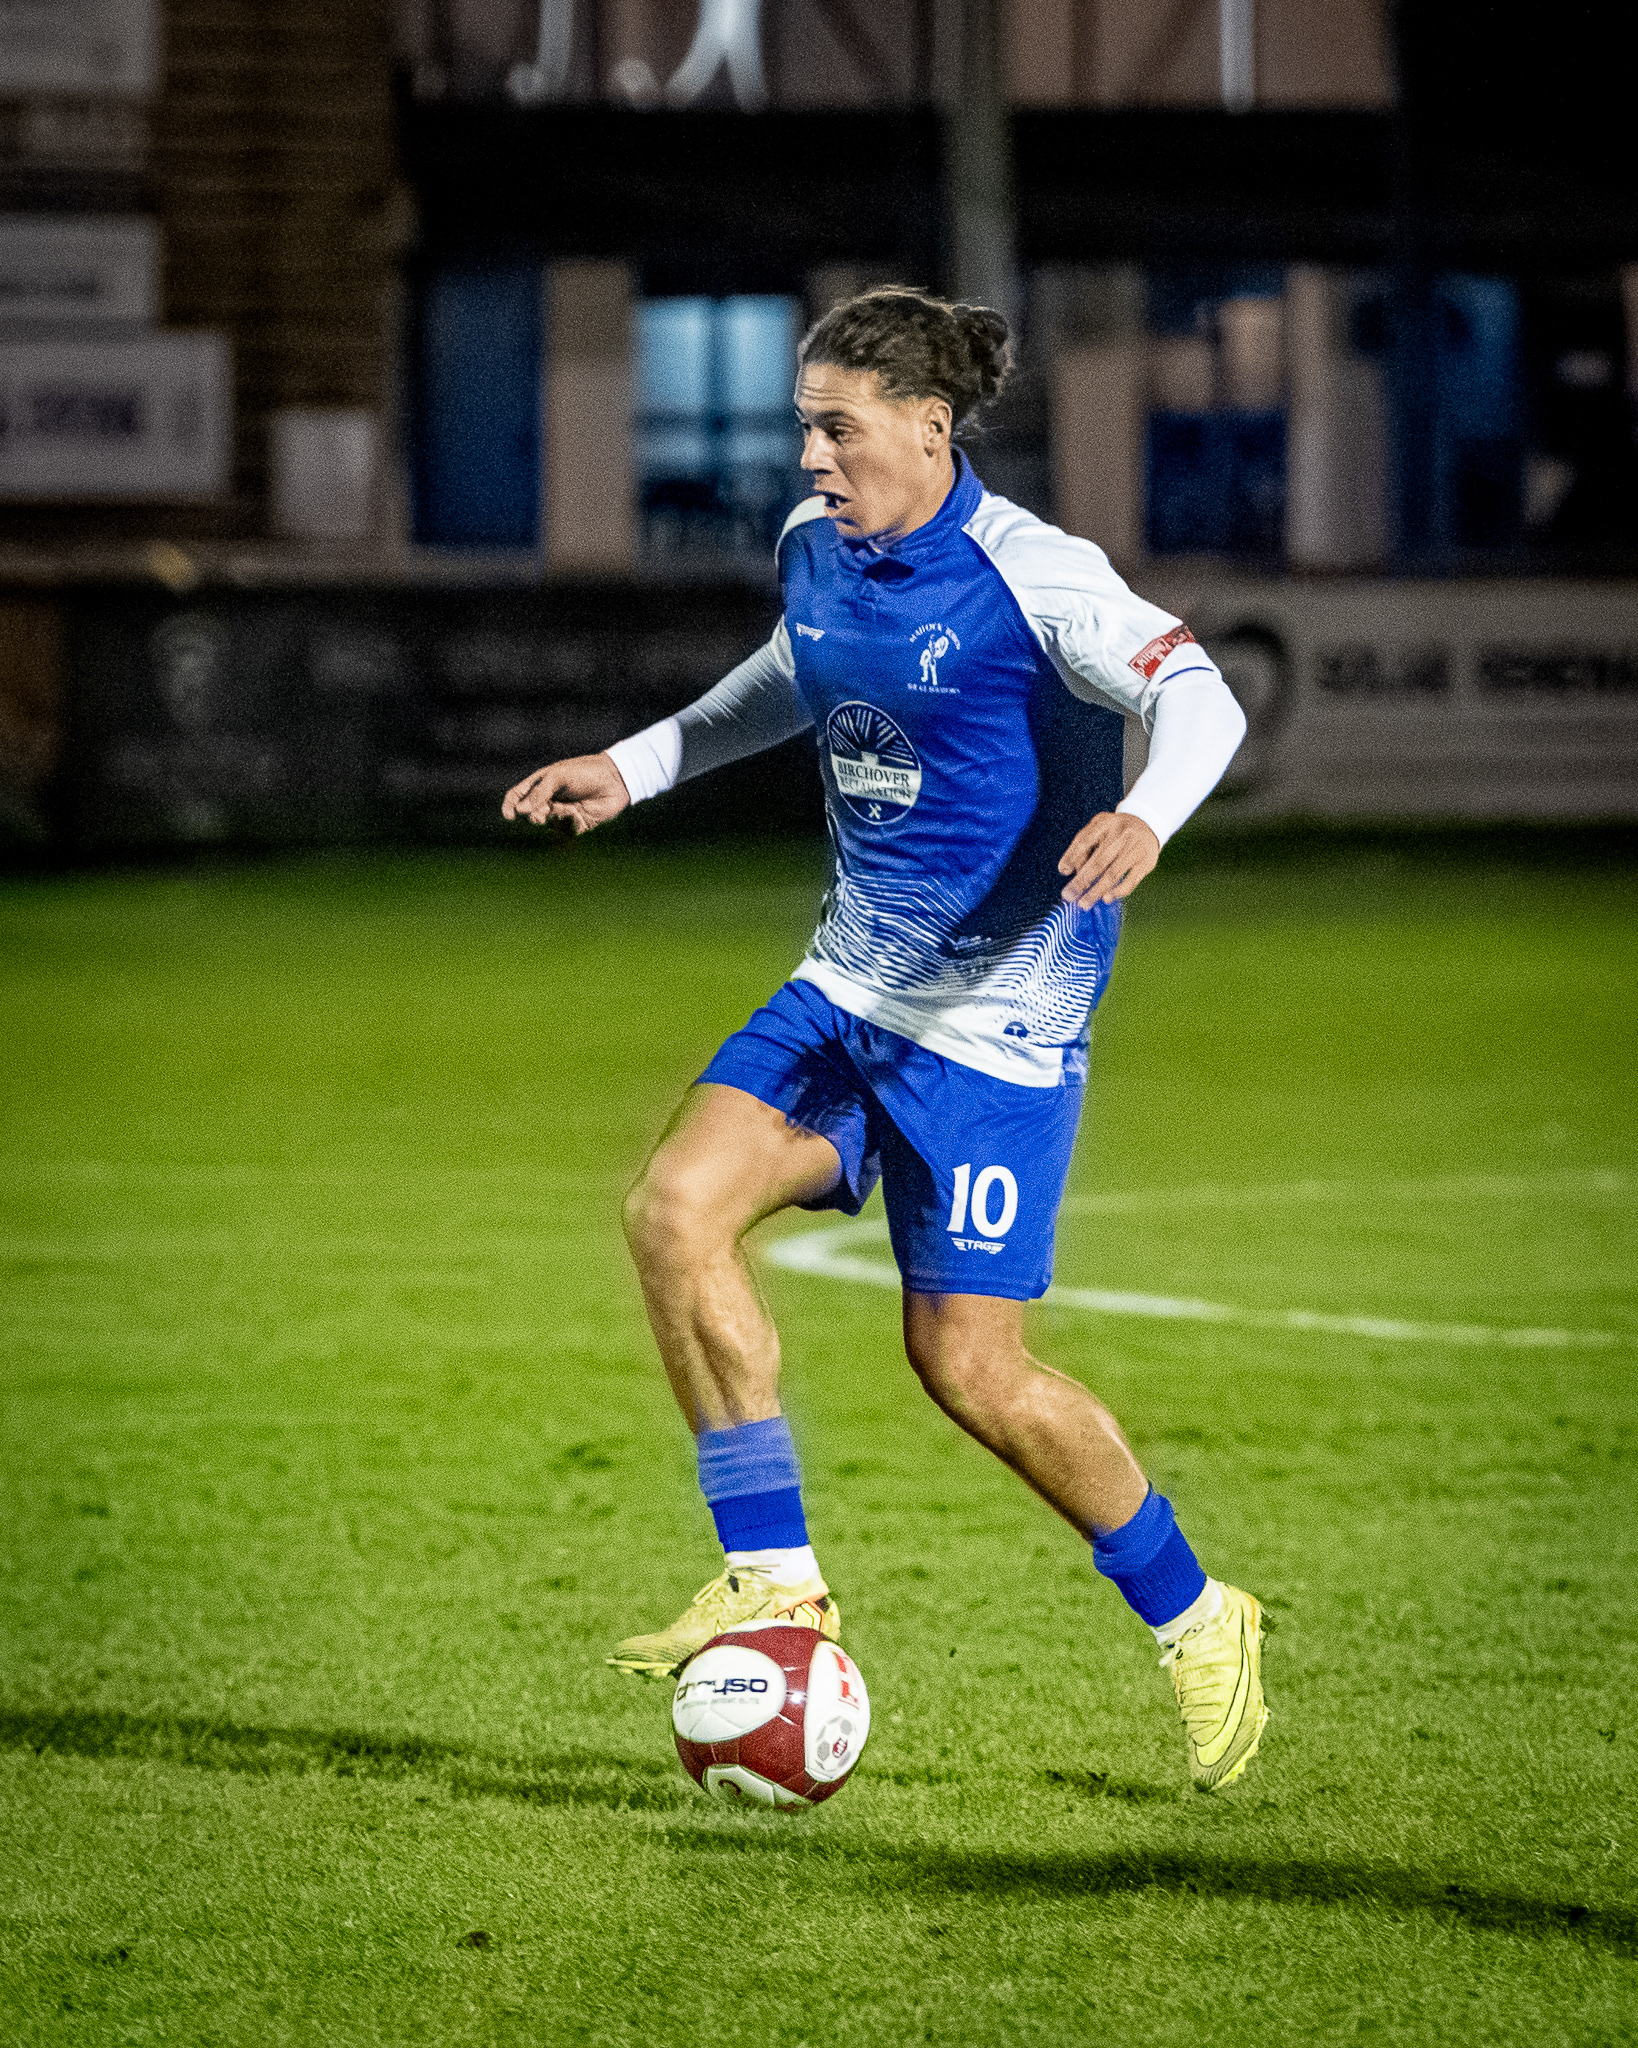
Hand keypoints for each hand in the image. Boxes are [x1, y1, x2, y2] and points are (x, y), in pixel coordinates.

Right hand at [502, 752, 630, 832]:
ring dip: (551, 821)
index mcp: (543, 783)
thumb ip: (540, 793)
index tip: (510, 816)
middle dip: (535, 814)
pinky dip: (565, 829)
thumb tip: (521, 810)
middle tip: (544, 811)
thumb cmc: (586, 772)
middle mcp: (551, 799)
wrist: (616, 781)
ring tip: (563, 811)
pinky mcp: (578, 824)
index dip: (510, 806)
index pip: (518, 796)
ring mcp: (564, 812)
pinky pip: (565, 833)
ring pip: (547, 824)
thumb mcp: (559, 777)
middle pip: (532, 812)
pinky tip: (575, 817)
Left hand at [1057, 810, 1160, 906]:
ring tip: (1084, 904)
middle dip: (1081, 881)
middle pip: (1098, 861)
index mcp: (1105, 823)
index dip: (1072, 856)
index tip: (1063, 871)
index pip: (1085, 840)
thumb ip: (1083, 846)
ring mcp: (1135, 848)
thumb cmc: (1115, 831)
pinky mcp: (1146, 862)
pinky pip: (1131, 880)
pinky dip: (1118, 891)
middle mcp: (1121, 834)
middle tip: (1068, 896)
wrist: (1147, 824)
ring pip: (1113, 873)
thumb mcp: (1099, 828)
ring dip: (1096, 891)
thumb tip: (1069, 870)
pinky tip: (1106, 898)